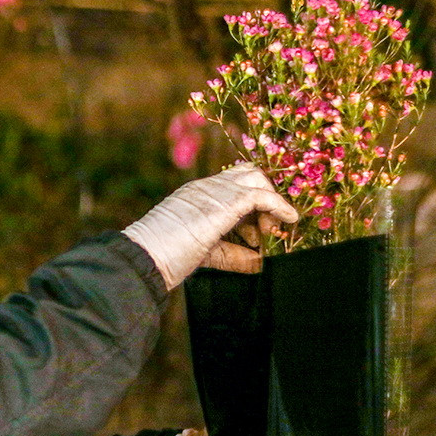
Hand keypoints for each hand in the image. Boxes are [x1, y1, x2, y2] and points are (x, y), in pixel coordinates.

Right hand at [123, 163, 298, 289]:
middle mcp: (207, 186)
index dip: (253, 207)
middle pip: (249, 174)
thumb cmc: (167, 257)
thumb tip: (260, 261)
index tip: (257, 235)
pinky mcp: (224, 202)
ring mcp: (214, 190)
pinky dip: (280, 205)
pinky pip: (261, 195)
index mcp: (198, 194)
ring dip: (271, 204)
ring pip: (257, 179)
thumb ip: (233, 254)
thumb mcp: (207, 253)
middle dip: (266, 198)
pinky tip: (289, 219)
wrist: (146, 255)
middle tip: (266, 231)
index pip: (235, 185)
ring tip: (269, 233)